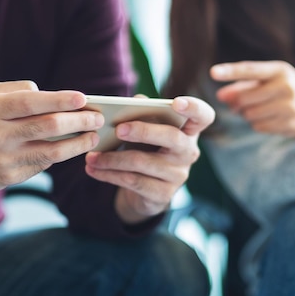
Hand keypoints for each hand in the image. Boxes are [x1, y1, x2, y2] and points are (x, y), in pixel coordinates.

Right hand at [0, 81, 103, 193]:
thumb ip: (19, 90)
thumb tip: (52, 95)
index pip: (33, 102)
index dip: (61, 100)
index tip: (84, 98)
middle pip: (49, 127)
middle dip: (80, 122)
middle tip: (98, 119)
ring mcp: (2, 159)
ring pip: (52, 152)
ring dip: (78, 145)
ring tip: (92, 137)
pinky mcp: (7, 178)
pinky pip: (41, 166)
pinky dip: (57, 157)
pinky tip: (69, 149)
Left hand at [84, 96, 214, 223]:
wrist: (145, 190)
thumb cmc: (147, 149)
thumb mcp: (146, 130)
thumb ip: (144, 112)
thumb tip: (136, 101)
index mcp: (188, 131)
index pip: (203, 116)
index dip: (194, 108)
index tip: (176, 103)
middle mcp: (188, 152)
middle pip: (172, 138)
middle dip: (144, 131)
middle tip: (118, 129)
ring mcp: (178, 175)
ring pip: (144, 162)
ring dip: (113, 158)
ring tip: (91, 155)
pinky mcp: (163, 194)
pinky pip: (133, 182)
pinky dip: (109, 174)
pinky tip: (93, 169)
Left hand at [210, 60, 294, 136]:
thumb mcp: (275, 81)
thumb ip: (246, 85)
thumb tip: (221, 96)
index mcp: (281, 70)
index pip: (250, 69)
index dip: (230, 71)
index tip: (212, 72)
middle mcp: (285, 87)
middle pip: (245, 98)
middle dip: (238, 102)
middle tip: (240, 103)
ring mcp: (288, 107)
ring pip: (249, 114)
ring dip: (248, 114)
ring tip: (262, 109)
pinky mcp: (289, 124)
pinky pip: (258, 126)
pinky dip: (258, 124)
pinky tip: (271, 118)